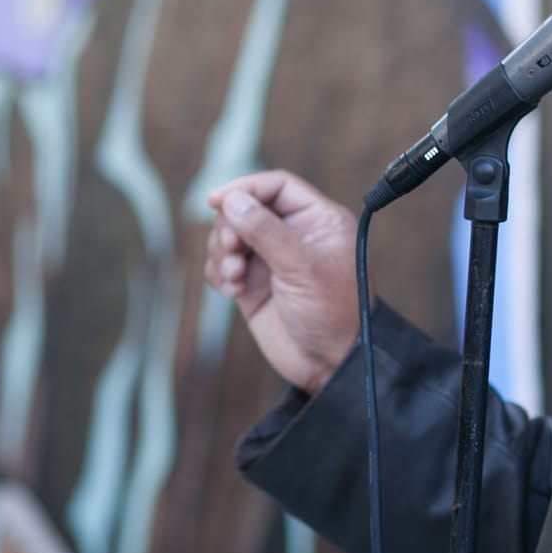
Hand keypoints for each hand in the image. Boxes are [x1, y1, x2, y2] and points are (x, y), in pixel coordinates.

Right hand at [203, 170, 360, 394]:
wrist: (330, 366)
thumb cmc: (334, 315)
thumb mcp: (302, 268)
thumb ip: (266, 231)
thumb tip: (232, 199)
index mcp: (319, 221)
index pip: (277, 186)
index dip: (246, 187)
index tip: (217, 200)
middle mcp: (294, 235)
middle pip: (246, 208)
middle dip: (230, 227)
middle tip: (233, 252)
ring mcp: (272, 260)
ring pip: (230, 236)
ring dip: (223, 253)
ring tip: (236, 278)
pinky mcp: (253, 285)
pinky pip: (222, 265)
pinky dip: (219, 273)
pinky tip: (232, 290)